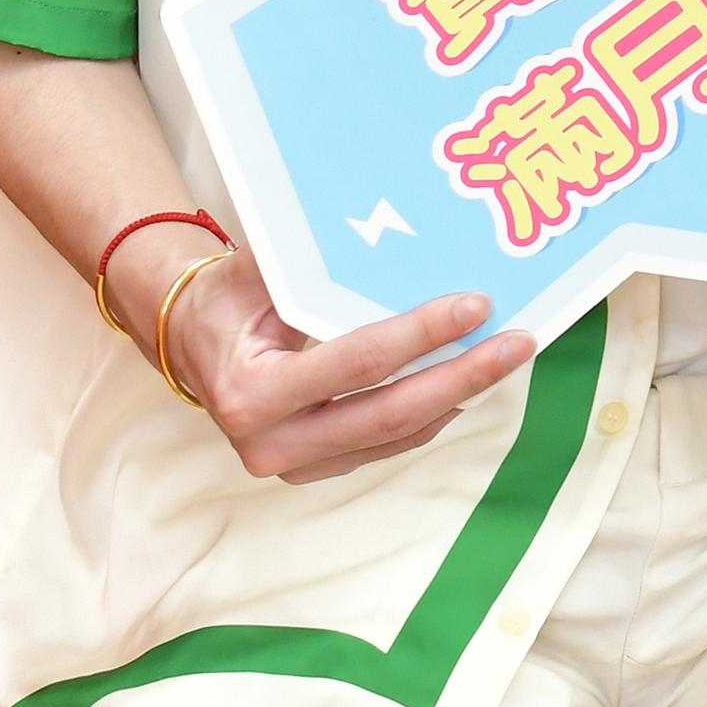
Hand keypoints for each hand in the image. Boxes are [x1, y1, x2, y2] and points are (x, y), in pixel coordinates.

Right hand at [169, 272, 539, 483]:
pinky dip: (432, 413)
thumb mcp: (254, 273)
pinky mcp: (314, 469)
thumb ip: (315, 266)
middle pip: (390, 413)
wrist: (188, 343)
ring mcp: (293, 465)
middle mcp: (270, 442)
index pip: (358, 362)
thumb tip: (397, 237)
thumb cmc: (224, 300)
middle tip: (518, 342)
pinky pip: (386, 444)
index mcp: (251, 392)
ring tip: (507, 356)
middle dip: (463, 376)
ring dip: (458, 395)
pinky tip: (468, 383)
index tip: (476, 305)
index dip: (422, 335)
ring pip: (396, 435)